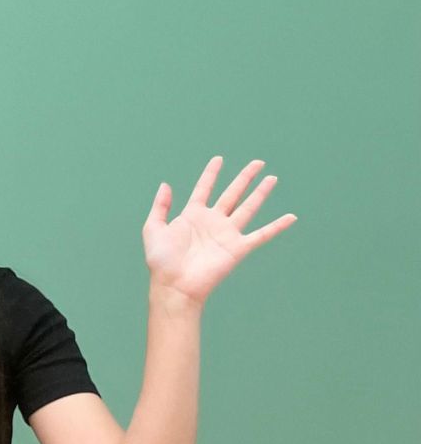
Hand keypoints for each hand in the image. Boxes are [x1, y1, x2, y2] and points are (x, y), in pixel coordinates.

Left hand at [143, 157, 295, 306]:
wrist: (174, 284)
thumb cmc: (161, 260)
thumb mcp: (153, 228)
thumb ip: (160, 206)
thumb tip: (165, 184)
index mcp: (192, 215)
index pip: (204, 188)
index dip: (211, 174)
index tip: (219, 159)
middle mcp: (212, 221)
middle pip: (232, 194)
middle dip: (244, 178)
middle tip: (258, 162)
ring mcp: (227, 234)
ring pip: (248, 208)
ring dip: (260, 193)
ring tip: (272, 178)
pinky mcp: (238, 248)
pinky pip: (262, 235)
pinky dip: (277, 226)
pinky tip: (291, 217)